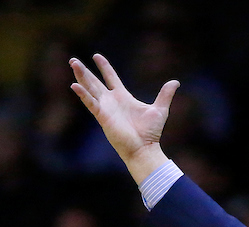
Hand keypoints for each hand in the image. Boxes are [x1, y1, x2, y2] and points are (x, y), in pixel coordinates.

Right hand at [69, 53, 178, 182]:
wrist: (144, 148)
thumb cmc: (151, 133)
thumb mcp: (160, 109)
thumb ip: (165, 94)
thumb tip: (175, 82)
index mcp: (123, 97)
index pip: (111, 78)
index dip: (104, 67)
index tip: (96, 56)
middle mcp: (111, 101)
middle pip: (95, 82)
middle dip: (84, 71)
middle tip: (73, 61)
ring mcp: (105, 108)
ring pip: (90, 89)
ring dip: (81, 77)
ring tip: (73, 64)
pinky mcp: (102, 117)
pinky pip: (90, 104)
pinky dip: (83, 95)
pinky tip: (74, 85)